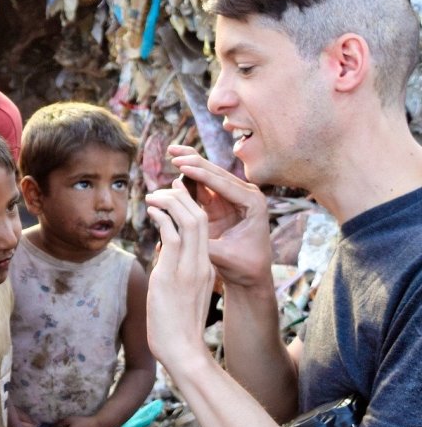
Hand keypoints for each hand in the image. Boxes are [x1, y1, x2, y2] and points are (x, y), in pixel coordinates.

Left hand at [145, 181, 215, 365]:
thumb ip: (176, 270)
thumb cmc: (178, 326)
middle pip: (200, 217)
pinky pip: (172, 236)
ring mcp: (189, 269)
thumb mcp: (181, 292)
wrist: (184, 353)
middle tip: (163, 188)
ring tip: (154, 195)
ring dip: (170, 202)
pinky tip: (150, 211)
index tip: (175, 195)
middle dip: (182, 196)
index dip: (191, 205)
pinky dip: (161, 218)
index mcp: (204, 268)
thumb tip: (164, 253)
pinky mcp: (172, 276)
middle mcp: (200, 264)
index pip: (203, 226)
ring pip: (190, 221)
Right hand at [166, 145, 271, 287]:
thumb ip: (199, 239)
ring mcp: (234, 197)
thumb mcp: (221, 255)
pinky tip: (175, 166)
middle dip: (194, 161)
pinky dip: (189, 176)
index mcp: (253, 204)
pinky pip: (203, 184)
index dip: (201, 174)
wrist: (250, 275)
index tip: (181, 166)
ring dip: (191, 163)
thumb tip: (176, 226)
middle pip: (217, 172)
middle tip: (173, 153)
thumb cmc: (242, 266)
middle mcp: (247, 195)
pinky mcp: (222, 201)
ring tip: (172, 152)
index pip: (224, 184)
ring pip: (209, 173)